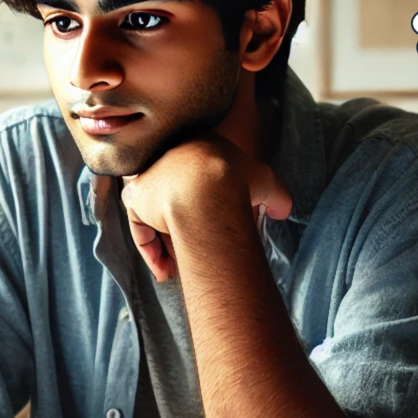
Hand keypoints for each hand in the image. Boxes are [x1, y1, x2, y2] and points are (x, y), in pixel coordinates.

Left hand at [119, 136, 291, 281]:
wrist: (208, 188)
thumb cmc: (238, 181)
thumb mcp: (266, 182)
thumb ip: (274, 196)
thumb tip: (282, 210)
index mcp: (198, 145)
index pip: (199, 180)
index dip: (210, 209)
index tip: (217, 231)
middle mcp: (168, 156)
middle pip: (175, 200)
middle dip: (185, 231)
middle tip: (198, 254)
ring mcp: (149, 176)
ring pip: (157, 215)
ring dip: (169, 245)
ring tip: (183, 269)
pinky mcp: (135, 196)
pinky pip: (140, 227)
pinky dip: (152, 252)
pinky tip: (167, 271)